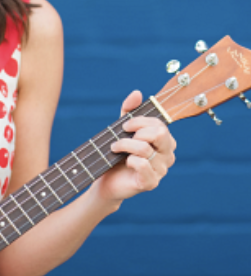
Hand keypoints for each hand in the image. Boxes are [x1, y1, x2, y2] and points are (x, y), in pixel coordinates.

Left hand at [91, 90, 176, 204]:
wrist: (107, 179)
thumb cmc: (118, 153)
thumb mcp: (122, 128)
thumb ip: (129, 110)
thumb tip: (137, 93)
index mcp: (165, 141)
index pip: (159, 124)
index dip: (139, 121)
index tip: (124, 125)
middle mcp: (167, 155)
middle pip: (160, 134)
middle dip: (136, 132)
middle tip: (121, 137)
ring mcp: (161, 170)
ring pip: (145, 148)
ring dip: (124, 145)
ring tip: (115, 148)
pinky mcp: (151, 183)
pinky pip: (143, 165)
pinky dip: (130, 160)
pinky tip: (125, 162)